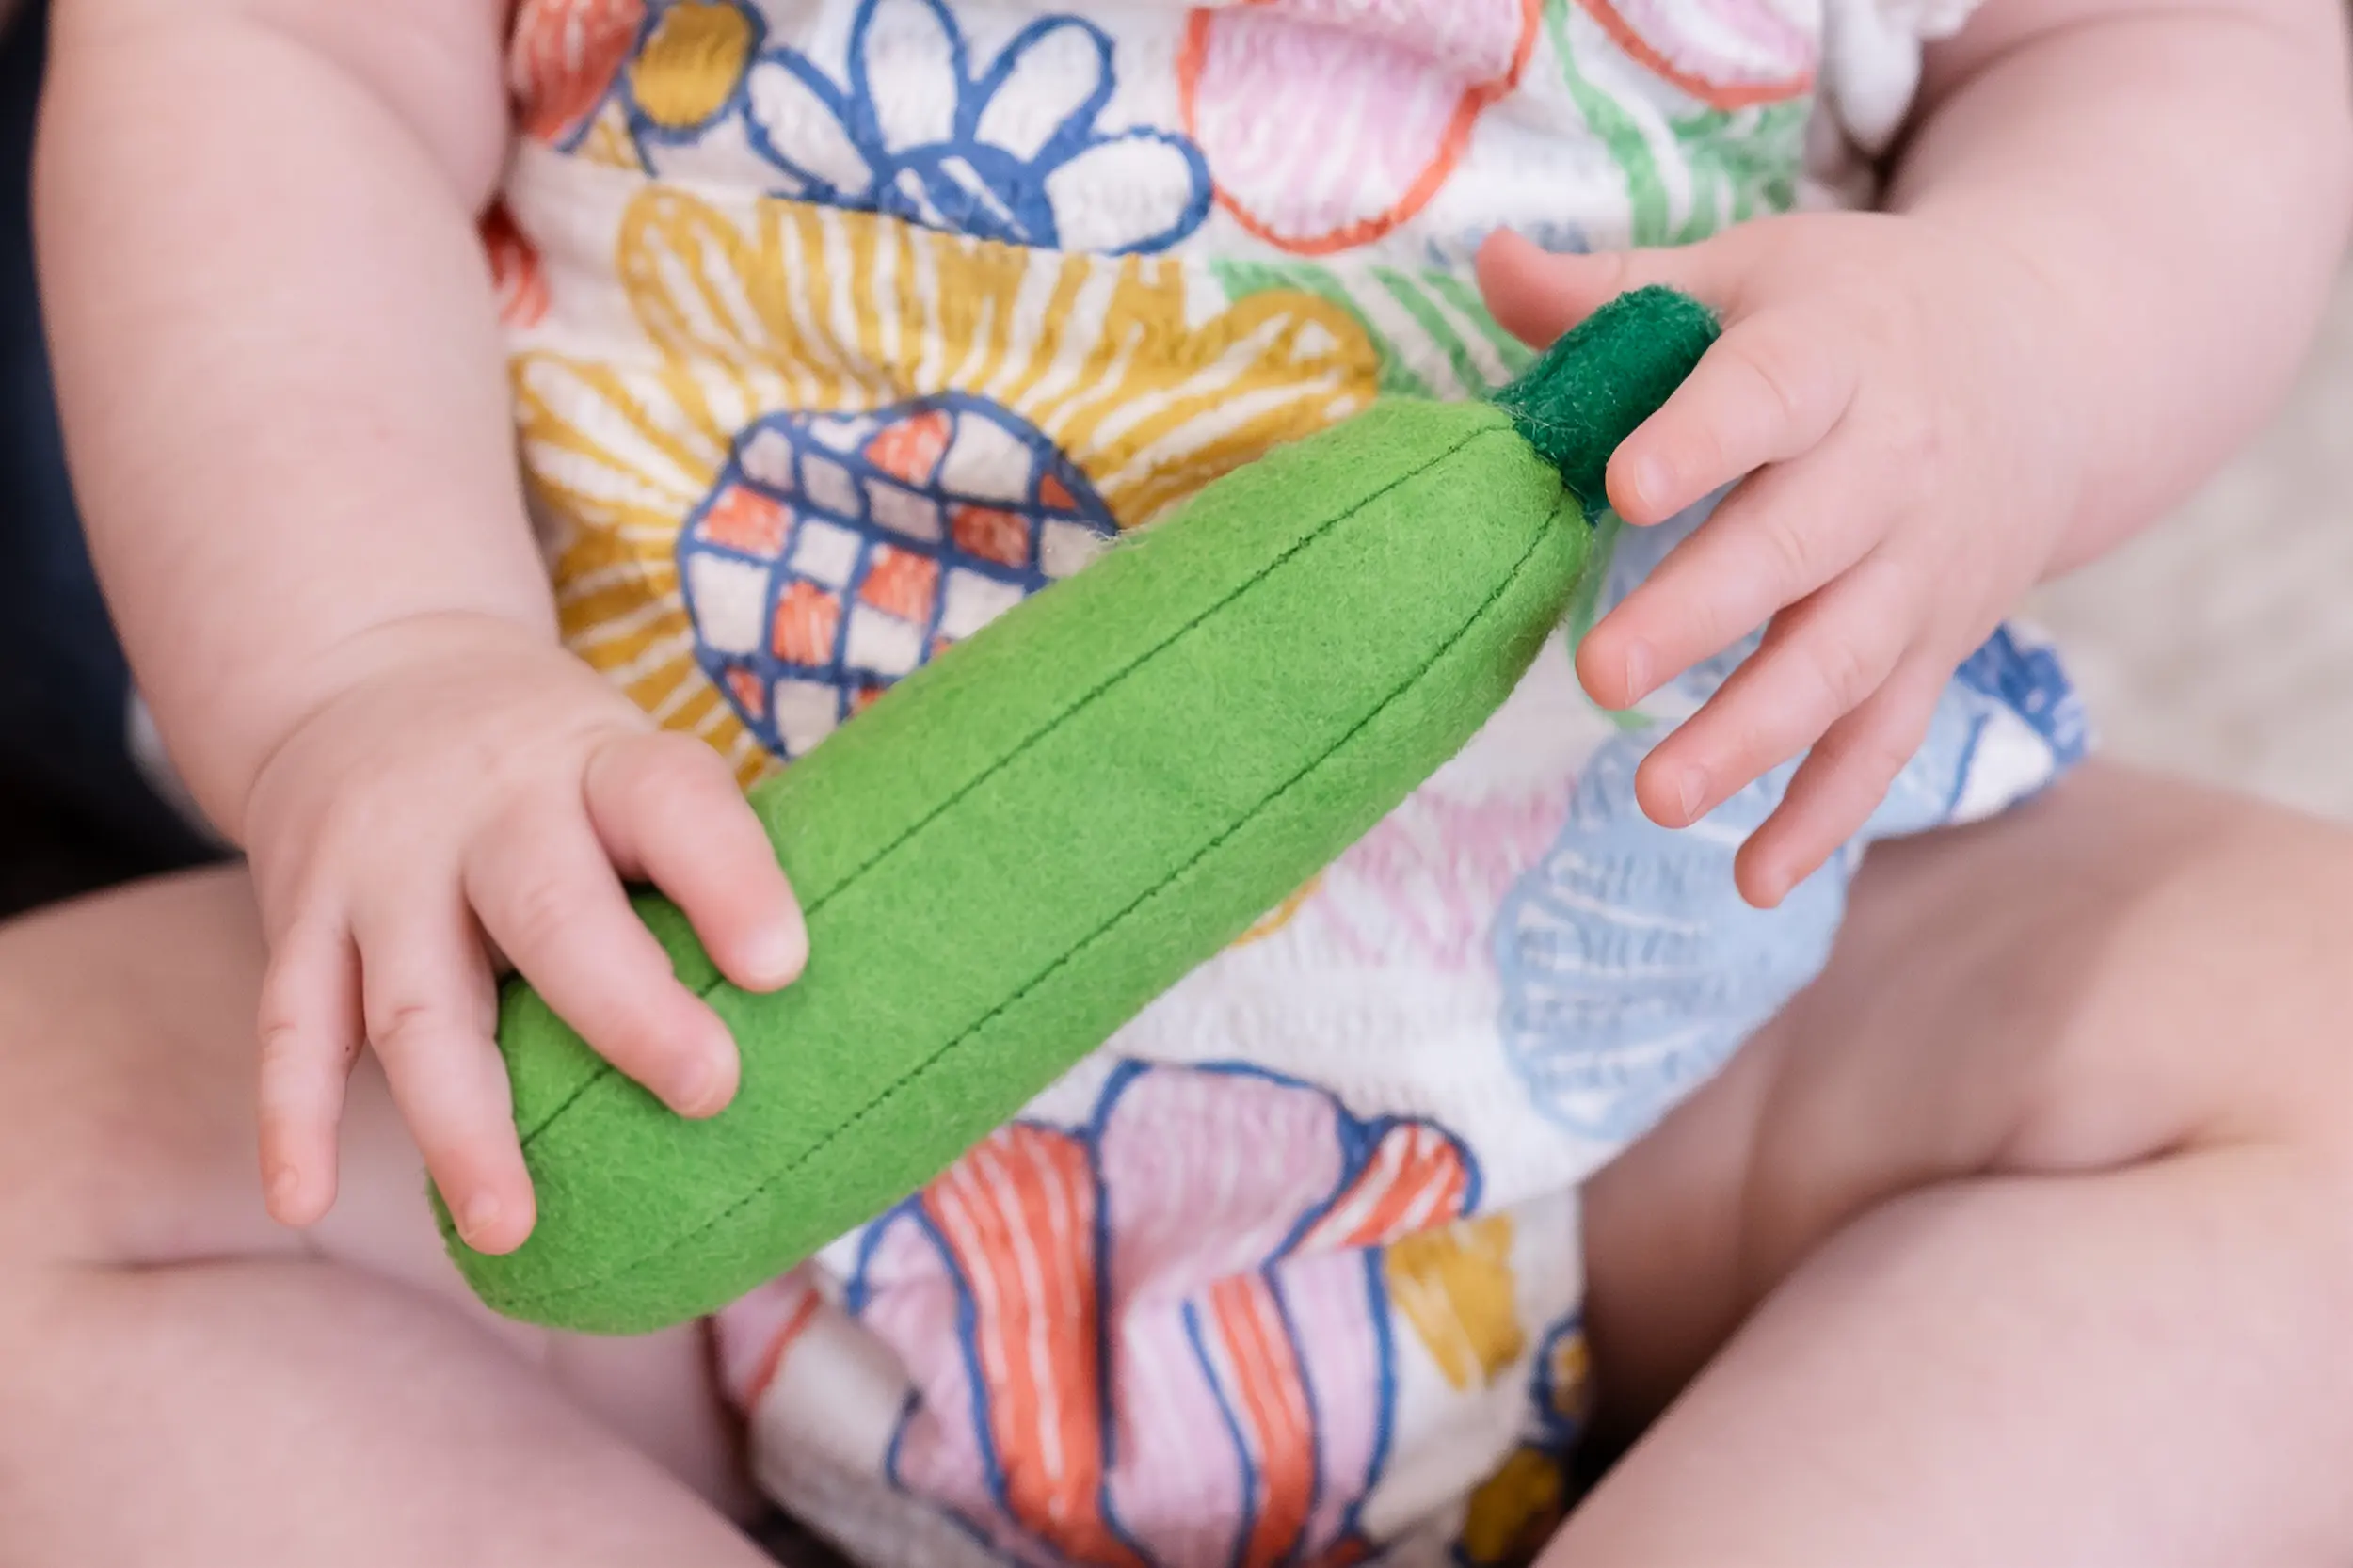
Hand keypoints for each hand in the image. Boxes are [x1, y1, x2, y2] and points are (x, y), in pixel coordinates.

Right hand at [243, 614, 804, 1253]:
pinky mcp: (304, 916)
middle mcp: (489, 809)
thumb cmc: (561, 769)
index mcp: (601, 764)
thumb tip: (869, 1013)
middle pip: (550, 910)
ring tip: (513, 1224)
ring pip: (417, 999)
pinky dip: (293, 1118)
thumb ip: (710, 870)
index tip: (785, 966)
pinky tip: (304, 1200)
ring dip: (464, 1119)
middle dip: (625, 1009)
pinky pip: (292, 1025)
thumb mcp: (637, 768)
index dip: (730, 880)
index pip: (672, 806)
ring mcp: (385, 866)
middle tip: (706, 1091)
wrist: (370, 668)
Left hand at [1478, 215, 2083, 906]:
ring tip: (1658, 797)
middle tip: (1597, 672)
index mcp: (1834, 356)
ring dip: (1754, 735)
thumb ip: (1615, 289)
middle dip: (1702, 613)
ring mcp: (1920, 571)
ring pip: (1843, 661)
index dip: (1702, 437)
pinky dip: (1827, 814)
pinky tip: (1753, 878)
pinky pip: (1886, 740)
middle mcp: (1891, 468)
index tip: (1623, 484)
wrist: (2045, 358)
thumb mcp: (1747, 272)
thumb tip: (1487, 263)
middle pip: (1800, 548)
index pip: (1770, 393)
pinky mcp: (1935, 648)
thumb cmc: (1849, 315)